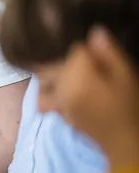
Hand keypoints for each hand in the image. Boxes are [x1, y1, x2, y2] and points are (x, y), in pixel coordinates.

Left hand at [57, 27, 138, 169]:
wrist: (126, 141)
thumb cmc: (130, 107)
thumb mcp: (126, 76)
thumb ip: (109, 53)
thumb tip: (94, 31)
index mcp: (79, 78)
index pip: (75, 50)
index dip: (89, 51)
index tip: (102, 59)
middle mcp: (62, 88)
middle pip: (55, 62)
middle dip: (70, 61)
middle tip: (92, 69)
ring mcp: (57, 102)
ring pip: (43, 78)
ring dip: (53, 73)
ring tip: (73, 76)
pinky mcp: (57, 113)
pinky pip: (42, 99)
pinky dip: (47, 92)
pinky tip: (61, 90)